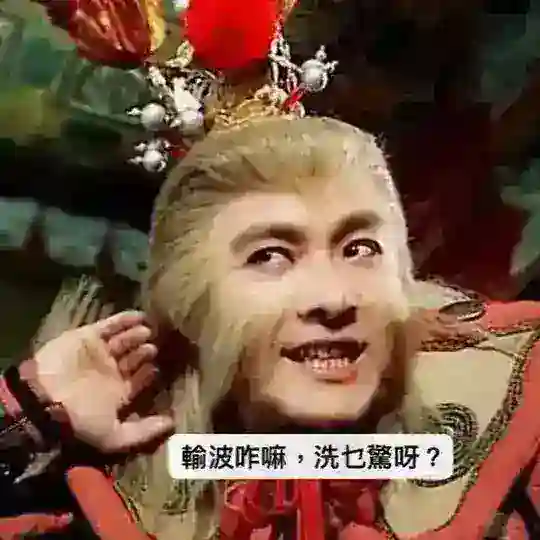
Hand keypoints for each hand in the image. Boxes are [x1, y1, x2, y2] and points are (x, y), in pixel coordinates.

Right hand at [20, 311, 173, 451]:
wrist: (45, 398)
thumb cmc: (80, 419)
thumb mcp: (114, 436)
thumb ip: (143, 431)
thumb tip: (171, 425)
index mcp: (116, 393)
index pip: (138, 380)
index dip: (149, 373)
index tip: (158, 367)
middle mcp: (109, 372)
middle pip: (133, 358)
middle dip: (145, 352)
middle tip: (154, 347)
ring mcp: (99, 353)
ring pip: (124, 340)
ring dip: (137, 335)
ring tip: (149, 332)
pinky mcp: (89, 335)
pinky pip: (110, 324)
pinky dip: (126, 320)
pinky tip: (141, 317)